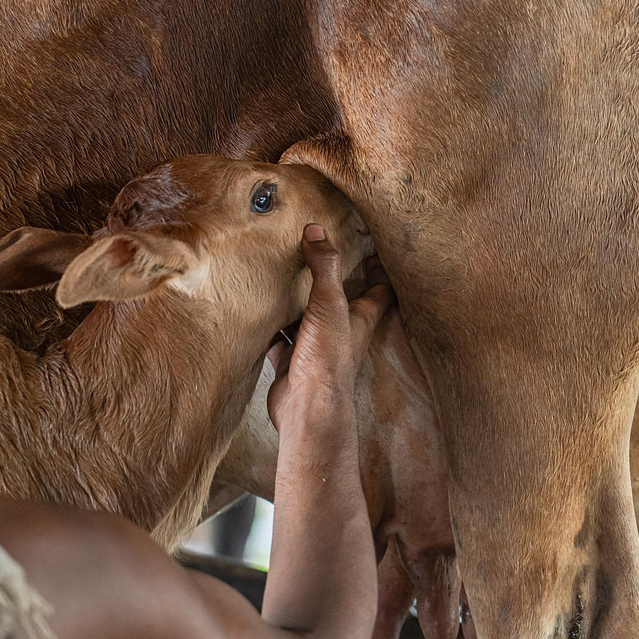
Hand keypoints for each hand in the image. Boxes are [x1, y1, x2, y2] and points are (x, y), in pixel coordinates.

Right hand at [266, 224, 392, 434]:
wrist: (306, 408)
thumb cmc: (327, 359)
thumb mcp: (329, 304)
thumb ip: (324, 267)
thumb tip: (317, 230)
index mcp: (359, 318)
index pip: (379, 290)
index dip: (379, 270)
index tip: (373, 250)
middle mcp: (341, 332)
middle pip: (340, 301)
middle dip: (332, 280)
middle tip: (319, 255)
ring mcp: (315, 348)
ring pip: (306, 318)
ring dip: (297, 302)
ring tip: (283, 276)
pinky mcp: (292, 361)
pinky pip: (279, 338)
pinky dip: (271, 326)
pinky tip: (259, 312)